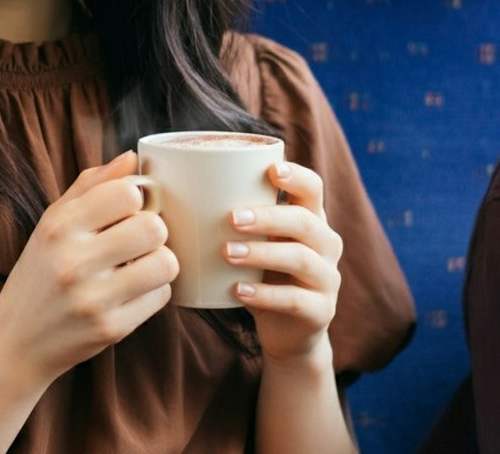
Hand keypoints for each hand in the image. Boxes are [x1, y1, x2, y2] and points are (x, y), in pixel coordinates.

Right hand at [0, 151, 178, 388]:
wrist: (17, 340)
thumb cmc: (40, 271)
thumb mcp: (53, 221)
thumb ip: (91, 184)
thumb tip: (132, 157)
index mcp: (59, 226)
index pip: (126, 193)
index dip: (135, 198)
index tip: (127, 209)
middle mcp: (74, 261)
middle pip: (152, 227)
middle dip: (153, 229)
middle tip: (138, 239)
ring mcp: (93, 298)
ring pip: (165, 263)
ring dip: (159, 261)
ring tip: (139, 264)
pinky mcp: (111, 330)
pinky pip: (161, 297)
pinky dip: (154, 290)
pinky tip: (132, 290)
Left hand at [223, 161, 342, 363]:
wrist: (286, 330)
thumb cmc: (261, 271)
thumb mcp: (255, 240)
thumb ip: (234, 215)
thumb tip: (172, 186)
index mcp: (310, 218)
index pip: (312, 188)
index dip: (296, 176)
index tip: (271, 170)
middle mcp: (325, 244)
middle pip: (304, 221)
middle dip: (267, 217)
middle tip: (231, 218)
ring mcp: (327, 278)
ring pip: (300, 258)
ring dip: (260, 253)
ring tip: (226, 253)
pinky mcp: (320, 311)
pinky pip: (294, 300)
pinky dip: (264, 295)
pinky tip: (238, 290)